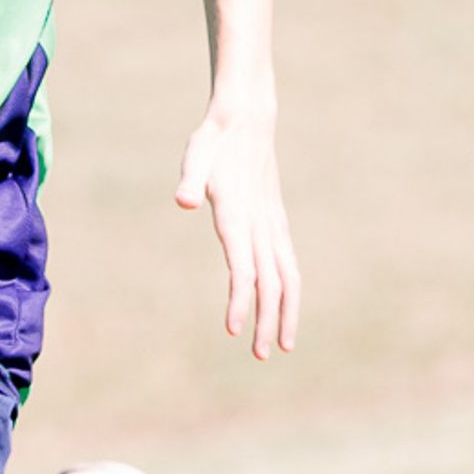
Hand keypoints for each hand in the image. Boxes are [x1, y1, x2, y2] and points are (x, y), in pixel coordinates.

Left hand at [175, 110, 298, 359]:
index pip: (244, 267)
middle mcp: (262, 225)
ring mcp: (274, 225)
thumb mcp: (195, 155)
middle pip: (272, 282)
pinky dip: (290, 292)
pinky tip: (285, 311)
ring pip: (288, 277)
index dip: (240, 300)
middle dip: (268, 320)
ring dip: (286, 312)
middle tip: (261, 354)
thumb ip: (190, 179)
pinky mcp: (277, 223)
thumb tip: (183, 201)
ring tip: (281, 346)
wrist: (248, 119)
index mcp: (240, 217)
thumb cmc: (214, 141)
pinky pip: (289, 265)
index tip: (234, 330)